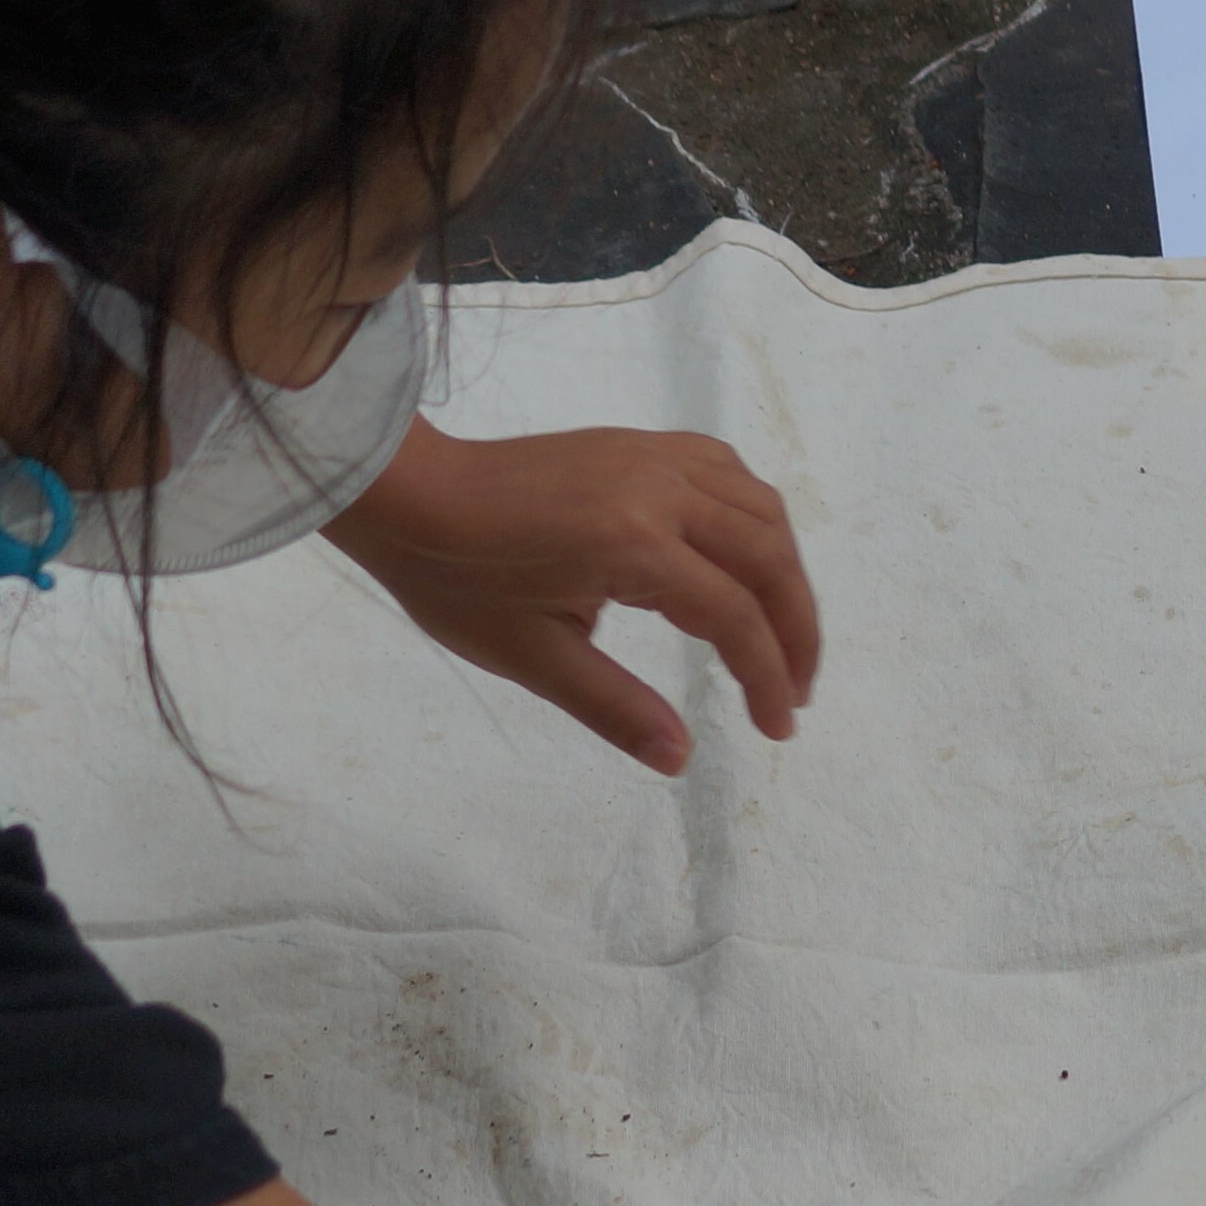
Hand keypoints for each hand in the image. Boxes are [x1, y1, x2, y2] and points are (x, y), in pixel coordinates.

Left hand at [327, 417, 819, 773]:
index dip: (766, 677)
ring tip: (780, 636)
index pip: (733, 616)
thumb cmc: (456, 580)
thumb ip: (614, 708)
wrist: (408, 495)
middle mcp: (657, 489)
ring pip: (761, 509)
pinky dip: (756, 520)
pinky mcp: (641, 445)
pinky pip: (729, 474)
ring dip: (785, 574)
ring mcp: (652, 457)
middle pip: (769, 557)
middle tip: (795, 692)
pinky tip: (746, 561)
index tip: (776, 729)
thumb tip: (681, 760)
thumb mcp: (532, 656)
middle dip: (797, 630)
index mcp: (629, 544)